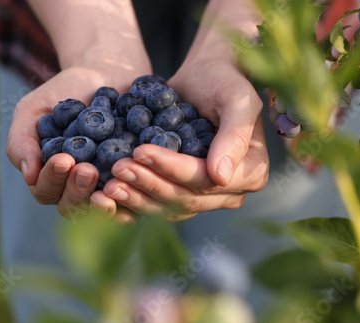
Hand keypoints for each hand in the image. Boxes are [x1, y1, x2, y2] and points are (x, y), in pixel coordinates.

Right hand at [6, 65, 147, 219]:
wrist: (109, 73)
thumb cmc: (66, 91)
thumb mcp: (34, 108)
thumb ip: (22, 140)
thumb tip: (28, 175)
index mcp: (51, 176)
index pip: (46, 191)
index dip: (53, 179)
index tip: (64, 159)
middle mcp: (77, 188)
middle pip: (73, 207)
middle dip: (78, 191)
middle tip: (87, 169)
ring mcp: (106, 187)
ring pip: (102, 210)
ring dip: (105, 203)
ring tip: (112, 181)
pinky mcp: (134, 181)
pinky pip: (134, 199)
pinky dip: (135, 197)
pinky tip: (139, 186)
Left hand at [91, 60, 268, 222]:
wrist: (205, 76)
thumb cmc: (224, 81)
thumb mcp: (237, 99)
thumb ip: (235, 135)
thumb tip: (221, 177)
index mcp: (250, 172)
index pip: (205, 181)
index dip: (172, 169)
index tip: (141, 151)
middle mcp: (229, 191)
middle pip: (185, 199)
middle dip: (149, 184)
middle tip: (118, 168)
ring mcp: (204, 196)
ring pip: (169, 207)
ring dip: (137, 197)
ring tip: (109, 185)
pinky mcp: (181, 192)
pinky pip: (157, 205)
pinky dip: (134, 202)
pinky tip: (110, 196)